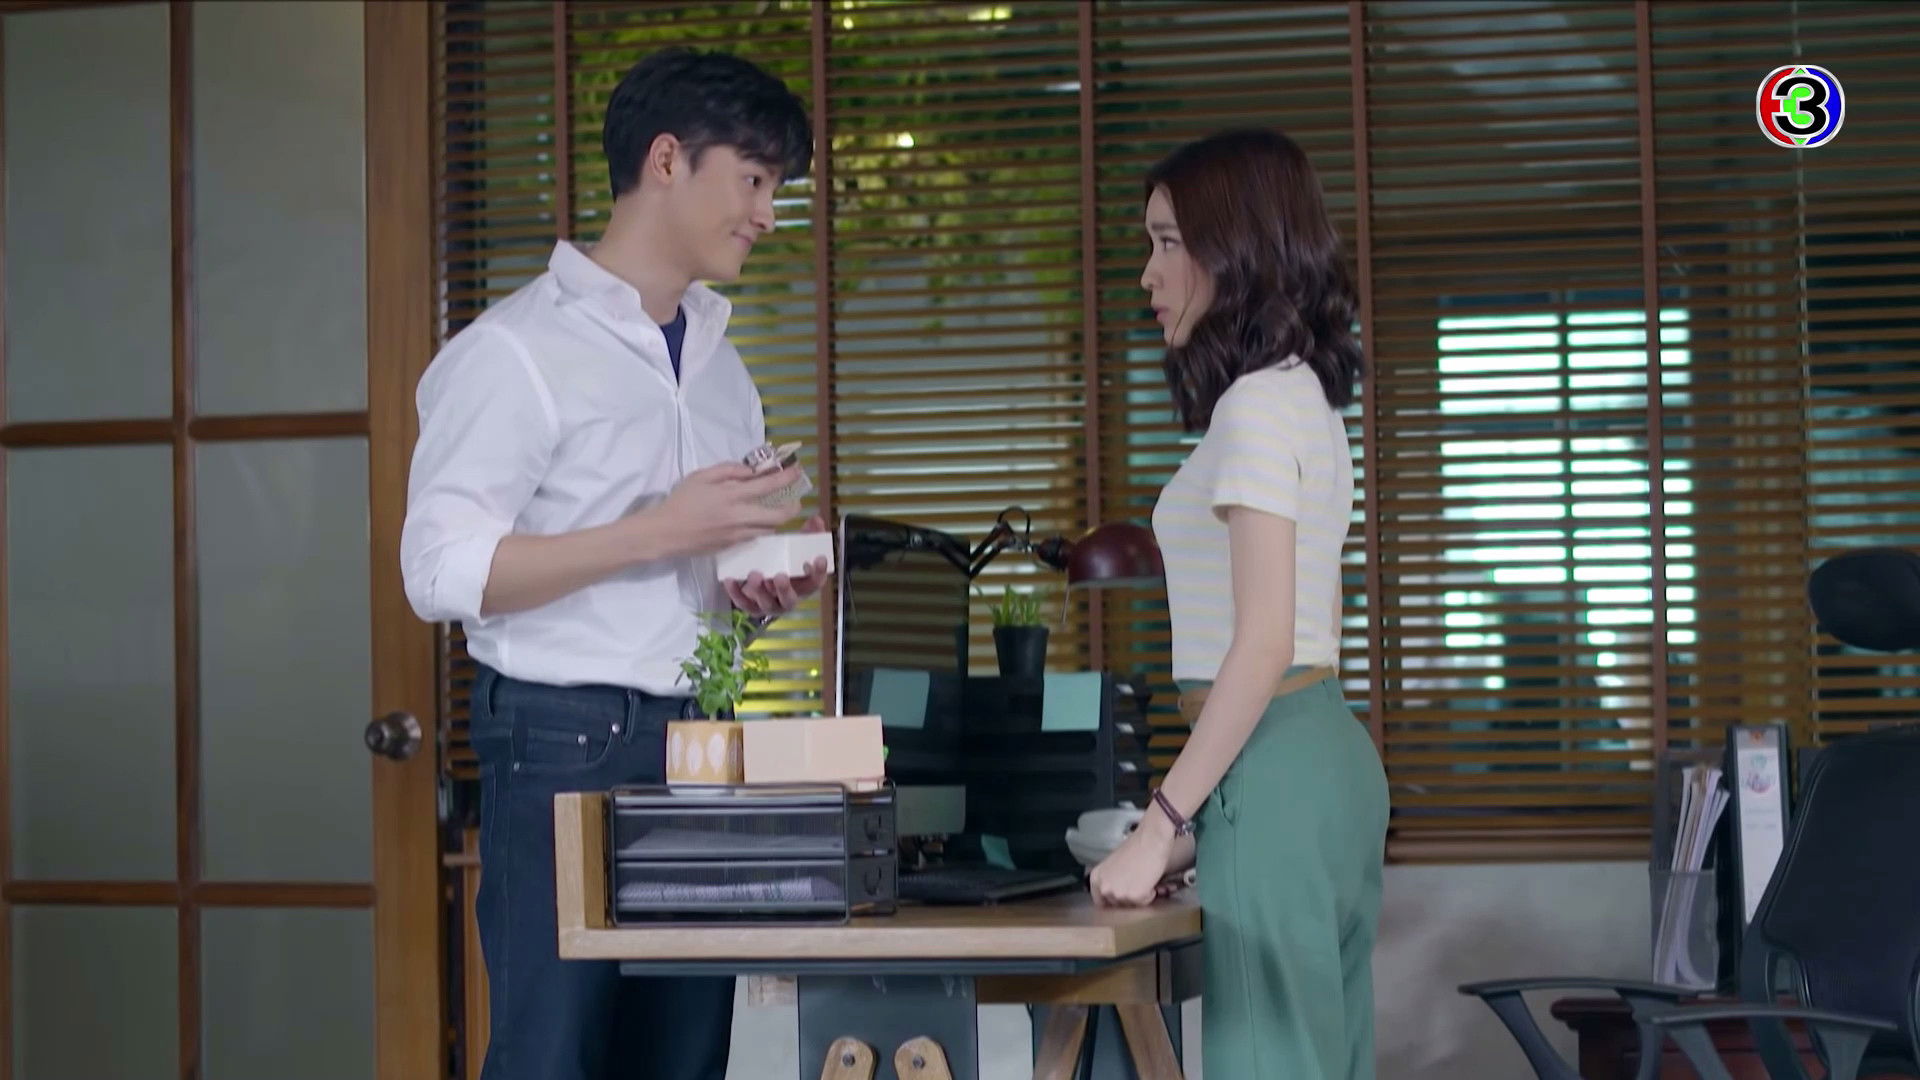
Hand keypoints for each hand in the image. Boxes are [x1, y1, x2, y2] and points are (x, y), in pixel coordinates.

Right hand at [650, 463, 801, 557]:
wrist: (666, 533)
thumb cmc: (681, 501)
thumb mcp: (701, 476)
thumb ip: (728, 470)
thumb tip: (751, 471)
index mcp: (731, 496)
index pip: (768, 486)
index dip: (787, 478)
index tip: (798, 471)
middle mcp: (740, 517)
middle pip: (779, 516)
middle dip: (793, 506)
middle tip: (795, 498)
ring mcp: (738, 534)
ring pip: (769, 529)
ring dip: (778, 518)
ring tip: (778, 508)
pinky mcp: (733, 546)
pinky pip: (755, 536)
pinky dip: (761, 527)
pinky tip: (756, 520)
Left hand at [724, 514, 830, 618]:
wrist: (762, 576)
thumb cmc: (783, 560)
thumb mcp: (795, 547)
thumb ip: (807, 534)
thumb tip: (816, 519)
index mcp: (802, 585)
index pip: (815, 582)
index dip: (819, 572)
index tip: (819, 558)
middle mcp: (787, 599)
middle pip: (790, 599)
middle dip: (784, 589)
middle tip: (780, 576)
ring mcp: (769, 605)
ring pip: (766, 604)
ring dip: (760, 591)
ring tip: (754, 575)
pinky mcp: (751, 606)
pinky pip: (743, 603)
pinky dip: (736, 592)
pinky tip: (730, 580)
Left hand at [1089, 813, 1177, 907]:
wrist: (1150, 840)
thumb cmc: (1135, 848)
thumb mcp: (1113, 865)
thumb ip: (1110, 880)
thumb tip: (1113, 893)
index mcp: (1096, 879)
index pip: (1100, 902)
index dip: (1113, 901)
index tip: (1123, 896)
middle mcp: (1104, 888)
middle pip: (1117, 905)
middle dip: (1128, 897)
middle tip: (1137, 882)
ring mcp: (1118, 893)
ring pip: (1132, 905)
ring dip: (1140, 895)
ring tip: (1144, 878)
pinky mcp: (1134, 896)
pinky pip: (1145, 902)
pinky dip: (1150, 894)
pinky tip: (1150, 879)